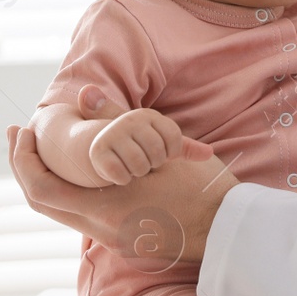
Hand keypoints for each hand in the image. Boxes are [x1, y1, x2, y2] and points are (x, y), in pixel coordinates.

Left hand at [5, 91, 234, 264]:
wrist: (232, 233)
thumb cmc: (202, 190)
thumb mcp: (161, 150)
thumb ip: (119, 121)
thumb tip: (84, 93)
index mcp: (104, 209)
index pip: (41, 189)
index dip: (23, 159)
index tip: (22, 131)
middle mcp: (102, 231)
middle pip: (44, 203)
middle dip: (26, 167)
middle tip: (20, 135)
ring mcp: (114, 241)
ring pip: (65, 210)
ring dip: (52, 179)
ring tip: (50, 148)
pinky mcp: (128, 242)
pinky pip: (89, 216)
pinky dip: (77, 191)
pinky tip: (88, 171)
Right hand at [88, 102, 212, 185]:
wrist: (88, 146)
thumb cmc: (132, 148)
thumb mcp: (160, 145)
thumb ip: (184, 149)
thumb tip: (209, 154)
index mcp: (148, 115)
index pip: (174, 140)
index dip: (168, 154)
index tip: (156, 154)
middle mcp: (130, 119)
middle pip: (158, 154)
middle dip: (150, 165)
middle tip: (139, 162)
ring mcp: (112, 134)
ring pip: (140, 166)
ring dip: (136, 173)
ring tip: (128, 167)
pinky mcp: (98, 152)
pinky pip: (122, 175)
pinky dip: (121, 179)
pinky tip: (116, 174)